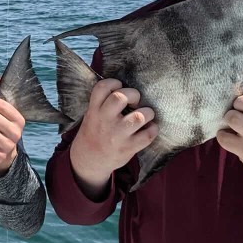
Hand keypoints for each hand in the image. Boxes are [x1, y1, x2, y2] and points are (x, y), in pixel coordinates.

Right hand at [68, 78, 156, 198]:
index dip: (114, 82)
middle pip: (121, 97)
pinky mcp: (128, 147)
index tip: (119, 87)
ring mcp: (117, 135)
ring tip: (145, 115)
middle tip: (135, 101)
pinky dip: (153, 129)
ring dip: (147, 113)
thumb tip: (126, 89)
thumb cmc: (95, 133)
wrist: (89, 160)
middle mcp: (105, 120)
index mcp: (94, 110)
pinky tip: (149, 128)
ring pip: (140, 116)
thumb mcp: (92, 115)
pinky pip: (148, 135)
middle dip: (134, 94)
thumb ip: (103, 102)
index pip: (102, 87)